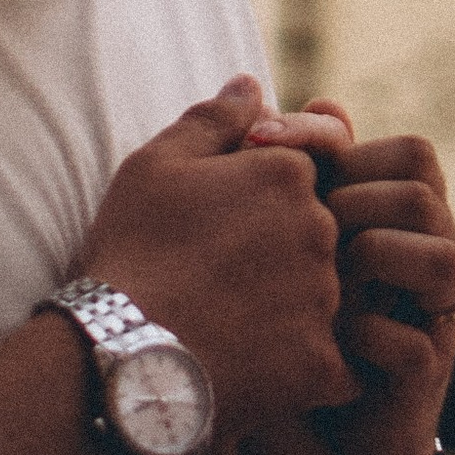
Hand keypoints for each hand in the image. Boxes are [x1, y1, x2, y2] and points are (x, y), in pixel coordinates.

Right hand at [79, 79, 354, 444]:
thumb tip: (252, 83)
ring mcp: (328, 298)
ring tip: (234, 328)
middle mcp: (320, 229)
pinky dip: (306, 367)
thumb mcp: (154, 166)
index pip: (306, 174)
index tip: (227, 227)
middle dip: (283, 252)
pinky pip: (336, 361)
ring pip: (330, 296)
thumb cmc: (131, 252)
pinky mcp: (324, 362)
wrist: (119, 355)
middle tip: (223, 281)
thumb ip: (213, 119)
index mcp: (285, 175)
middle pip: (322, 233)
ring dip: (296, 308)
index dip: (267, 198)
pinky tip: (262, 371)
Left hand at [248, 107, 454, 454]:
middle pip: (427, 187)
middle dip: (355, 196)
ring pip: (442, 257)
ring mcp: (432, 321)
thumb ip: (288, 178)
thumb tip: (298, 99)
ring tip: (317, 279)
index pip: (406, 150)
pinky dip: (359, 337)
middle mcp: (428, 259)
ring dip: (369, 258)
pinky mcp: (421, 381)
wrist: (295, 440)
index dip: (335, 137)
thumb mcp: (277, 244)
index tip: (259, 142)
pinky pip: (411, 343)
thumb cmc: (280, 327)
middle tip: (296, 225)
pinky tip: (315, 343)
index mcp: (398, 219)